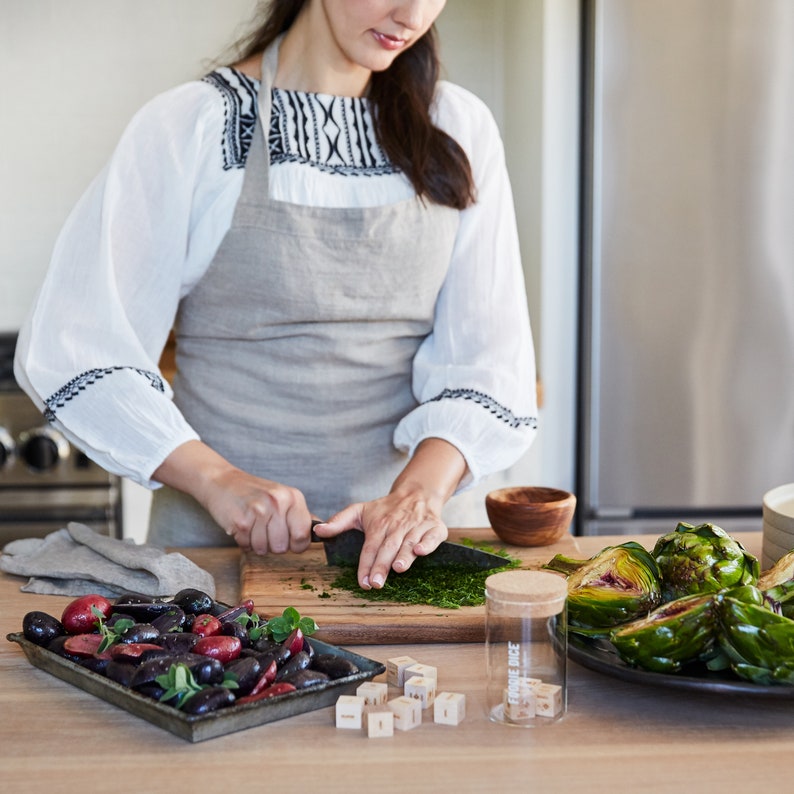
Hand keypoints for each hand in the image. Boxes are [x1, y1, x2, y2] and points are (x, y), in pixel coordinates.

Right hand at [152, 440, 312, 553]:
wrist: (222, 481)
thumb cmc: (254, 493)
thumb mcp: (282, 498)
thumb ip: (300, 516)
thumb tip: (322, 532)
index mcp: (293, 497)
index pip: (303, 535)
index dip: (296, 544)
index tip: (289, 540)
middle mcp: (278, 502)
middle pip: (282, 547)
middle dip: (273, 545)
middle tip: (264, 529)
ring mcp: (259, 510)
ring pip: (264, 549)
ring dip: (257, 544)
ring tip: (253, 527)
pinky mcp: (241, 521)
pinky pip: (247, 546)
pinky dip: (244, 542)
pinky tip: (242, 526)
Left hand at [312, 489, 448, 588]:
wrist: (416, 493)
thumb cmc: (386, 508)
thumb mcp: (360, 510)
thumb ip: (338, 521)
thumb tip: (318, 530)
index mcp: (378, 524)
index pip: (370, 547)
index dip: (366, 565)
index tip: (363, 582)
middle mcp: (397, 525)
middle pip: (388, 547)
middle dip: (382, 565)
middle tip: (377, 584)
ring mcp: (416, 526)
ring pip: (409, 542)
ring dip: (404, 555)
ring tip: (398, 569)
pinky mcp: (434, 527)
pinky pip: (432, 536)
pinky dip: (428, 543)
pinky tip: (421, 551)